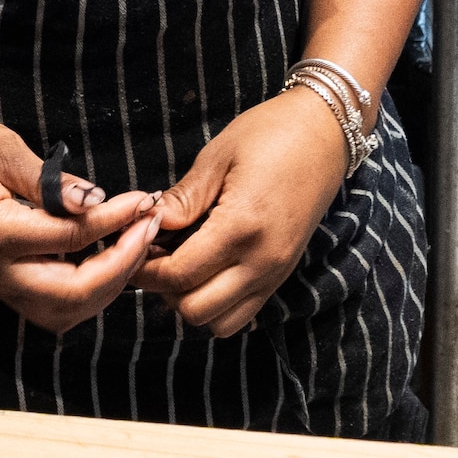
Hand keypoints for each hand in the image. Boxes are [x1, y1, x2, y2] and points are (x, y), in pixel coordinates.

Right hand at [0, 106, 159, 333]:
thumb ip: (49, 180)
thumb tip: (97, 201)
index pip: (73, 239)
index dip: (118, 220)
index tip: (145, 200)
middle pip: (72, 295)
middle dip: (121, 268)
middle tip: (148, 231)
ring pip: (61, 311)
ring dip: (103, 287)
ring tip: (131, 246)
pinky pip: (46, 302)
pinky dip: (81, 289)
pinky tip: (101, 255)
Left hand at [138, 91, 356, 337]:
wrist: (325, 134)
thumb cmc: (270, 134)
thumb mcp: (217, 157)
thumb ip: (181, 199)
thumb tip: (147, 224)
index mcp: (241, 228)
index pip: (179, 276)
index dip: (146, 268)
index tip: (132, 244)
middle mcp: (262, 261)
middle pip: (195, 311)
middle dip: (165, 290)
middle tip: (154, 255)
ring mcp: (276, 273)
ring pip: (220, 323)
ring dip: (193, 302)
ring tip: (181, 264)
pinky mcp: (282, 274)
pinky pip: (243, 312)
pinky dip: (218, 302)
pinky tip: (207, 268)